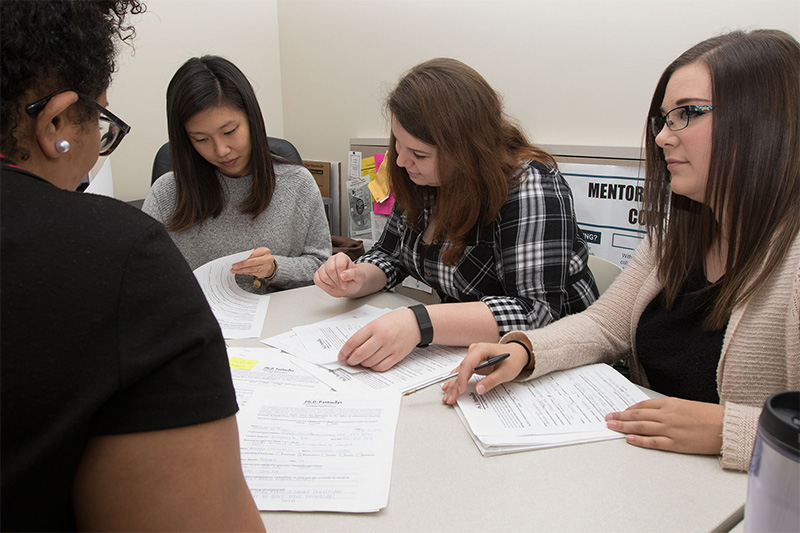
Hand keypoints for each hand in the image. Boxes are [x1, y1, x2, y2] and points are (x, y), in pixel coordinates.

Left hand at [230, 247, 274, 276]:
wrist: (269, 264)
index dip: (244, 257)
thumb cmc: (261, 257)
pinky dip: (244, 272)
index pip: (253, 254)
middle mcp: (267, 259)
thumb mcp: (257, 252)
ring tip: (234, 270)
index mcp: (265, 251)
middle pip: (252, 262)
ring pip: (251, 269)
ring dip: (241, 270)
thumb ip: (250, 255)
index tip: (236, 259)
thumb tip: (238, 259)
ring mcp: (266, 267)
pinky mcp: (263, 273)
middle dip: (242, 264)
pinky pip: (251, 273)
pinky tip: (238, 272)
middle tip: (234, 266)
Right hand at [313, 252, 365, 296]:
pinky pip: (317, 280)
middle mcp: (332, 259)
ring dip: (331, 284)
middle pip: (330, 270)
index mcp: (342, 257)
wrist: (350, 284)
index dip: (342, 278)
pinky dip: (324, 286)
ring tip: (338, 285)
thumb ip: (352, 274)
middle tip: (342, 285)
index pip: (339, 265)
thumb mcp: (359, 276)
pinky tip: (331, 286)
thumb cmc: (355, 279)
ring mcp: (324, 266)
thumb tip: (343, 275)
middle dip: (337, 281)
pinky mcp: (318, 273)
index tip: (346, 284)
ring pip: (323, 276)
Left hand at [338, 308, 419, 370]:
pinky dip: (374, 367)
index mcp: (374, 327)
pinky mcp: (397, 356)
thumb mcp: (377, 322)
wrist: (415, 323)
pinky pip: (381, 367)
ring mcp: (389, 347)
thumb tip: (352, 349)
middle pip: (360, 354)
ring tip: (362, 361)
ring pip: (369, 362)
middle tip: (349, 361)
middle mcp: (381, 337)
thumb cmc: (396, 321)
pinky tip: (373, 363)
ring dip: (362, 364)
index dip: (344, 352)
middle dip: (351, 361)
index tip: (341, 356)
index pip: (353, 342)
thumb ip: (365, 334)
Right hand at [441, 342, 528, 404]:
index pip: (467, 364)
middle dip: (455, 385)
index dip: (462, 378)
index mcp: (482, 349)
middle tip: (450, 398)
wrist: (517, 353)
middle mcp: (474, 351)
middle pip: (461, 369)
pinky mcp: (473, 363)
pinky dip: (457, 382)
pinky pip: (463, 373)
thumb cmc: (513, 359)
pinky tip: (448, 388)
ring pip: (460, 372)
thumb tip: (479, 390)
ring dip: (453, 385)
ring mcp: (473, 357)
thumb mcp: (505, 372)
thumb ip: (491, 380)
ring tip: (448, 397)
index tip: (461, 390)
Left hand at [605, 397, 723, 454]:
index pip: (643, 405)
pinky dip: (639, 441)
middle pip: (638, 416)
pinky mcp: (676, 443)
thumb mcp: (688, 405)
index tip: (620, 411)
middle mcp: (668, 415)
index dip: (628, 409)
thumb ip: (671, 408)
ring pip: (641, 427)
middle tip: (608, 418)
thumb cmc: (711, 416)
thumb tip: (655, 413)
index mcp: (671, 404)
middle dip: (620, 416)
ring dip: (624, 427)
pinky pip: (653, 442)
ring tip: (612, 427)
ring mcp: (670, 429)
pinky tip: (629, 439)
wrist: (727, 426)